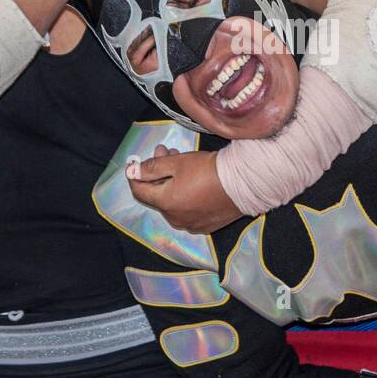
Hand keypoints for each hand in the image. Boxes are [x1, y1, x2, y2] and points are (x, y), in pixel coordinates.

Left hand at [126, 145, 243, 233]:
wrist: (244, 183)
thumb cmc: (209, 170)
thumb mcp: (177, 162)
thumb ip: (152, 167)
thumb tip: (132, 171)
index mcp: (165, 203)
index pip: (139, 191)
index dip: (134, 175)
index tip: (135, 162)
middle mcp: (175, 219)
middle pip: (158, 195)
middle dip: (158, 173)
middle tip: (166, 152)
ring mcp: (191, 224)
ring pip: (173, 203)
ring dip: (172, 183)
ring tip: (181, 162)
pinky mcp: (206, 225)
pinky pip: (188, 210)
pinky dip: (186, 196)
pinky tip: (194, 182)